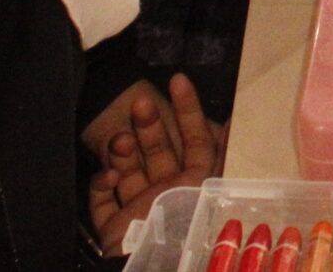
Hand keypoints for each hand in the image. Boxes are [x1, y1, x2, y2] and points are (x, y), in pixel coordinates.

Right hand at [86, 74, 226, 255]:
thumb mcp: (212, 187)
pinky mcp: (113, 226)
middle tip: (141, 102)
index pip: (196, 140)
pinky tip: (107, 176)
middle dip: (150, 124)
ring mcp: (139, 209)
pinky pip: (102, 199)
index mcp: (196, 184)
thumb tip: (232, 123)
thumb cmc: (186, 228)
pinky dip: (100, 185)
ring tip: (122, 141)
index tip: (178, 80)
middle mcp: (169, 193)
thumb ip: (220, 157)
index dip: (189, 109)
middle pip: (158, 150)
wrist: (153, 268)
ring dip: (123, 151)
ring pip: (128, 169)